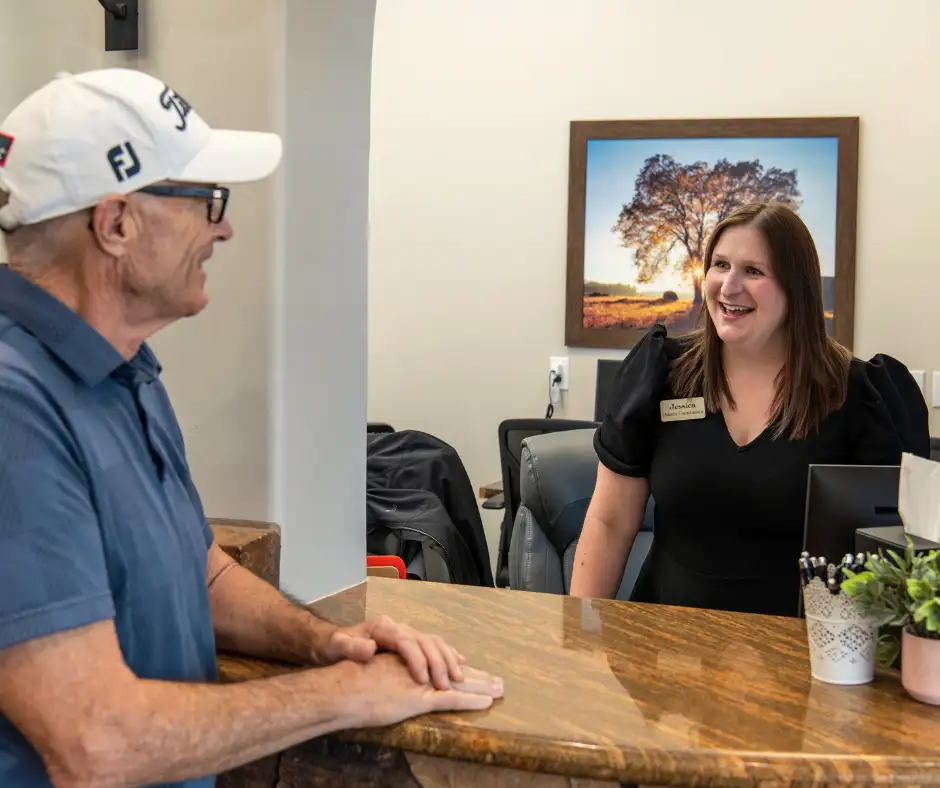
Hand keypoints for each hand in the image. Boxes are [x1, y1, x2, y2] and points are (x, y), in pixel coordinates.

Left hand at [315, 615, 466, 689]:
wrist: (331, 642)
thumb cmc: (334, 646)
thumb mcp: (336, 646)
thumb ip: (351, 647)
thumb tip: (370, 648)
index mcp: (382, 628)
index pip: (406, 641)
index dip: (417, 659)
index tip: (423, 679)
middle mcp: (397, 628)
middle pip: (425, 641)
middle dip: (438, 662)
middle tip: (447, 684)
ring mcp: (405, 634)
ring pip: (433, 642)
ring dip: (447, 659)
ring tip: (458, 677)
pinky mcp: (409, 643)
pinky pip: (434, 646)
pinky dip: (448, 656)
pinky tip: (460, 666)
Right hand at [340, 652, 503, 728]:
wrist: (340, 688)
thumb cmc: (349, 680)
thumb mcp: (372, 667)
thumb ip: (388, 667)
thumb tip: (393, 672)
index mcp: (406, 654)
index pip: (437, 654)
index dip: (454, 661)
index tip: (467, 667)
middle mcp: (418, 663)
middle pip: (453, 666)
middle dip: (476, 675)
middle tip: (497, 681)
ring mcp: (420, 681)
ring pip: (458, 682)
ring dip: (480, 685)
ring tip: (500, 690)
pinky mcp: (419, 697)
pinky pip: (450, 699)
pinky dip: (469, 700)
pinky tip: (486, 701)